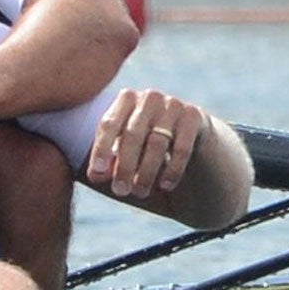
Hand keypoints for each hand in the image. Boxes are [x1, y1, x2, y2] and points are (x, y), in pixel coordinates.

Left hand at [86, 87, 209, 197]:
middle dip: (125, 165)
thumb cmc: (148, 149)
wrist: (194, 144)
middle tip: (120, 190)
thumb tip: (93, 176)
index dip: (101, 148)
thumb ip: (108, 164)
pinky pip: (182, 147)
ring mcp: (173, 104)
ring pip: (157, 142)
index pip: (108, 124)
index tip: (96, 171)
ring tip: (139, 192)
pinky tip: (165, 186)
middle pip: (132, 134)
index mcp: (125, 99)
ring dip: (147, 171)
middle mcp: (148, 97)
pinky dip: (172, 169)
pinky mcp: (195, 116)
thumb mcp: (126, 155)